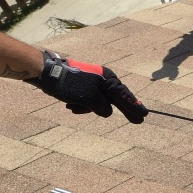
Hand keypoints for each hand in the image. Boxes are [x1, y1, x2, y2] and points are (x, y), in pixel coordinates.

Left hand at [29, 52, 146, 122]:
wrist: (48, 73)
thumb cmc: (70, 84)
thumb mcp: (89, 98)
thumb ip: (102, 107)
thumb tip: (108, 111)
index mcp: (108, 80)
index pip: (124, 96)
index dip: (134, 107)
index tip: (145, 115)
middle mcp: (103, 80)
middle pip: (116, 99)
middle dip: (124, 109)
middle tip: (138, 119)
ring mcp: (93, 82)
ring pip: (98, 101)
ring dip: (87, 108)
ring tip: (73, 107)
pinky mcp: (83, 85)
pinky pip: (88, 99)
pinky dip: (81, 103)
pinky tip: (70, 104)